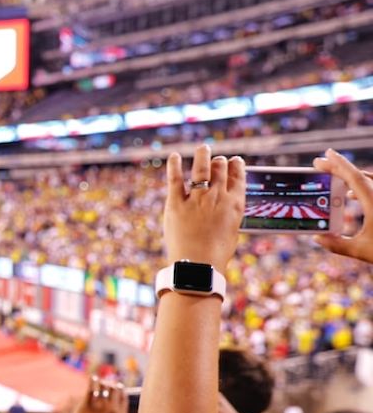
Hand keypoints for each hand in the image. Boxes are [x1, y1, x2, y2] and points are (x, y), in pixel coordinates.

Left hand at [67, 378, 127, 412]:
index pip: (124, 399)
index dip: (122, 392)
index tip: (119, 388)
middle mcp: (113, 410)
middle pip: (115, 391)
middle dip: (113, 385)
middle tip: (109, 382)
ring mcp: (100, 407)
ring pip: (104, 388)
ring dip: (103, 382)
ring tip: (100, 380)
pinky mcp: (86, 406)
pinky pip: (91, 389)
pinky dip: (93, 381)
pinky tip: (93, 378)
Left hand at [162, 145, 244, 268]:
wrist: (197, 264)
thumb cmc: (216, 252)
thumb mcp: (231, 229)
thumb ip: (229, 212)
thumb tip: (227, 204)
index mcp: (234, 203)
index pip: (238, 176)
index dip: (236, 166)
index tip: (234, 161)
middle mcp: (217, 196)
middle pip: (220, 169)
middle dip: (219, 161)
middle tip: (216, 159)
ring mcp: (196, 198)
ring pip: (201, 168)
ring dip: (203, 155)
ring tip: (203, 148)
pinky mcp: (175, 203)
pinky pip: (175, 179)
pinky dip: (174, 165)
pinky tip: (174, 156)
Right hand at [313, 149, 372, 264]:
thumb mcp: (361, 250)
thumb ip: (337, 245)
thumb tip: (318, 238)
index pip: (354, 177)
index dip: (339, 164)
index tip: (326, 154)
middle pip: (359, 176)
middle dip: (339, 169)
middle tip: (321, 164)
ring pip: (368, 181)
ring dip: (350, 178)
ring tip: (335, 181)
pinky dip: (361, 187)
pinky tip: (351, 196)